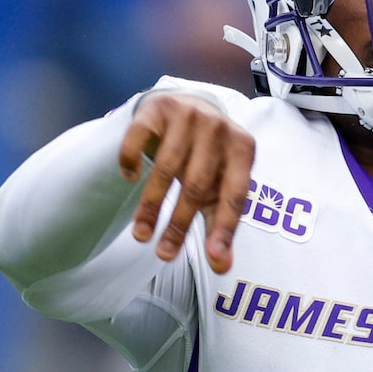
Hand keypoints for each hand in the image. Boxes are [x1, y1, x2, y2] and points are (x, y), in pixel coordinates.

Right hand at [119, 92, 255, 273]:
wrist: (189, 105)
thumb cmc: (208, 157)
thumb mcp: (220, 185)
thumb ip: (220, 223)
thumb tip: (221, 266)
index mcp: (243, 149)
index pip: (236, 194)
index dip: (225, 227)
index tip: (214, 258)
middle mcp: (219, 128)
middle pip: (197, 184)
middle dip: (179, 224)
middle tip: (164, 255)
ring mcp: (188, 115)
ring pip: (166, 166)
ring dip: (151, 205)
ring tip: (141, 235)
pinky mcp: (157, 108)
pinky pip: (138, 139)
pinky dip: (131, 161)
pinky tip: (130, 179)